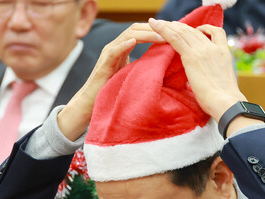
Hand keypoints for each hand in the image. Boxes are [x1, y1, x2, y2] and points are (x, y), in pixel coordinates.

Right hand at [57, 24, 164, 140]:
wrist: (92, 103)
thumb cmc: (112, 91)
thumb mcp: (131, 74)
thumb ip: (142, 65)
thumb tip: (163, 64)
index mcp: (122, 48)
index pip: (140, 31)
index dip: (156, 30)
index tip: (172, 33)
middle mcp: (115, 47)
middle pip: (135, 28)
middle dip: (154, 28)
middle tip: (171, 31)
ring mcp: (108, 53)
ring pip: (128, 36)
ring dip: (146, 34)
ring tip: (161, 36)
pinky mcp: (104, 64)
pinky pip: (115, 50)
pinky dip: (124, 45)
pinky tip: (134, 42)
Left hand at [148, 18, 245, 121]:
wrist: (226, 102)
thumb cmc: (225, 100)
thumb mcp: (224, 81)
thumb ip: (216, 74)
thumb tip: (208, 80)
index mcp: (224, 53)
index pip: (216, 32)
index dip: (204, 29)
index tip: (195, 30)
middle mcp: (213, 47)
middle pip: (195, 31)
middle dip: (182, 27)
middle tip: (170, 25)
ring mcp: (202, 50)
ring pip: (183, 32)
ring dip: (169, 26)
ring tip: (158, 23)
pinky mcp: (191, 57)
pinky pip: (174, 38)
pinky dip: (163, 30)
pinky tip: (155, 26)